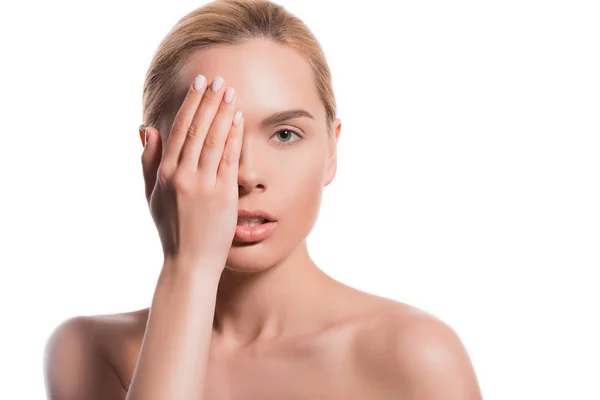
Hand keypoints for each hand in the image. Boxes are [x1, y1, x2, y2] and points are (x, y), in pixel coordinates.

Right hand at [140, 75, 243, 270]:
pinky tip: (239, 120)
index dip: (191, 104)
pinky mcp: (224, 196)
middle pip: (198, 130)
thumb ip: (149, 161)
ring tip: (230, 93)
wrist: (190, 263)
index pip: (180, 130)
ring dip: (223, 113)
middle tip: (219, 79)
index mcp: (166, 174)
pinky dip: (234, 137)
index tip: (199, 83)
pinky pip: (230, 160)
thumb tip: (146, 129)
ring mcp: (205, 185)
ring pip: (214, 140)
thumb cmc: (171, 230)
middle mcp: (184, 176)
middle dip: (209, 101)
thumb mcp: (152, 196)